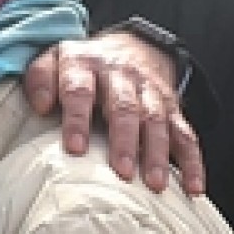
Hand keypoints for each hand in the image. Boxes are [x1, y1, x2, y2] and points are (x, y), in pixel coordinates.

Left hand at [22, 30, 204, 195]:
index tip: (75, 148)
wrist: (128, 46)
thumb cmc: (80, 67)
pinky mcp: (171, 107)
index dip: (77, 118)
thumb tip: (40, 105)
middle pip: (124, 107)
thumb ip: (40, 78)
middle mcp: (120, 75)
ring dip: (157, 153)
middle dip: (124, 140)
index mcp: (85, 64)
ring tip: (154, 184)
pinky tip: (193, 187)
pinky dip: (192, 161)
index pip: (79, 90)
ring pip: (156, 120)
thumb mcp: (53, 60)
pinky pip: (186, 134)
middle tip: (122, 171)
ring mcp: (149, 91)